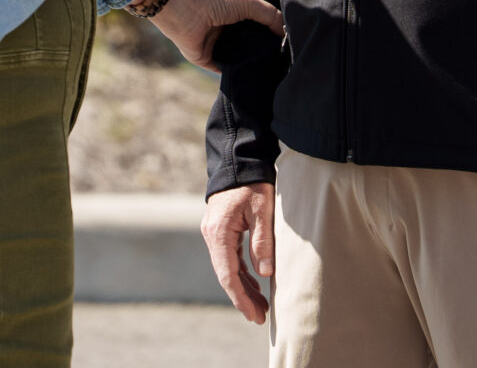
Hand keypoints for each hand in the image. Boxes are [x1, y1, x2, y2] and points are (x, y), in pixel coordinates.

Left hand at [149, 0, 282, 70]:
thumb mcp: (248, 3)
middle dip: (262, 54)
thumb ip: (269, 15)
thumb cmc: (215, 0)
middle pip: (249, 46)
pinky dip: (235, 75)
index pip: (258, 29)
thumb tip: (285, 34)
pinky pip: (223, 71)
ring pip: (238, 60)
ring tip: (270, 75)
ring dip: (249, 65)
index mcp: (236, 16)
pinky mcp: (206, 60)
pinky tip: (250, 79)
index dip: (271, 36)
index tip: (288, 47)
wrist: (184, 8)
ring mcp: (216, 46)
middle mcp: (227, 31)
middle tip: (282, 65)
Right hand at [201, 183, 274, 322]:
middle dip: (243, 298)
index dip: (240, 298)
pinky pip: (229, 258)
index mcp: (219, 233)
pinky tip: (254, 285)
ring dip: (243, 288)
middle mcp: (212, 236)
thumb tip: (265, 274)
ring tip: (261, 307)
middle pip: (226, 276)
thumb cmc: (252, 183)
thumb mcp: (263, 209)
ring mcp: (214, 233)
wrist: (238, 160)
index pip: (227, 275)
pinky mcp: (221, 230)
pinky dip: (241, 274)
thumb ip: (262, 241)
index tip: (254, 315)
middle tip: (260, 318)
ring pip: (227, 269)